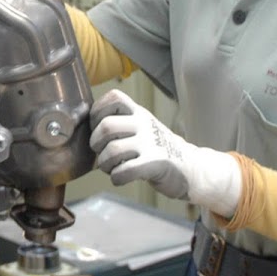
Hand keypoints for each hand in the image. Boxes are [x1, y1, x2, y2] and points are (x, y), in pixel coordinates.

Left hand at [89, 89, 241, 216]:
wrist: (191, 168)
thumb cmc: (158, 149)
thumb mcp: (141, 127)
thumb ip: (119, 122)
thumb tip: (85, 126)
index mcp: (139, 113)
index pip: (113, 98)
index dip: (97, 112)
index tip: (96, 127)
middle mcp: (144, 124)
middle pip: (106, 127)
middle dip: (95, 143)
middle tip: (101, 152)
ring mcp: (151, 143)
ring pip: (113, 150)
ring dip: (104, 163)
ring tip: (110, 168)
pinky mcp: (156, 164)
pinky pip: (125, 170)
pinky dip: (117, 177)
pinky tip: (121, 177)